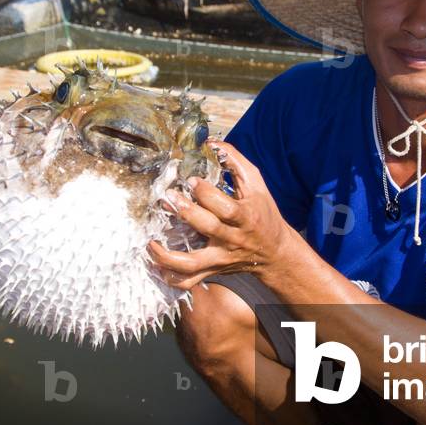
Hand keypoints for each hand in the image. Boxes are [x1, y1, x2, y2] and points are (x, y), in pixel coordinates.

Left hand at [147, 139, 296, 289]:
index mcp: (244, 216)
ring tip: (151, 244)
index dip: (206, 192)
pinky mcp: (213, 270)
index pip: (225, 206)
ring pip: (193, 263)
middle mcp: (232, 239)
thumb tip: (211, 142)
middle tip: (167, 199)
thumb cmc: (262, 212)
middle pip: (208, 228)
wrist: (274, 251)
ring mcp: (220, 258)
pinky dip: (171, 278)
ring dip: (168, 256)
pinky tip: (156, 267)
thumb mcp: (256, 184)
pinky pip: (190, 281)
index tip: (191, 179)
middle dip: (186, 213)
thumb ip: (235, 161)